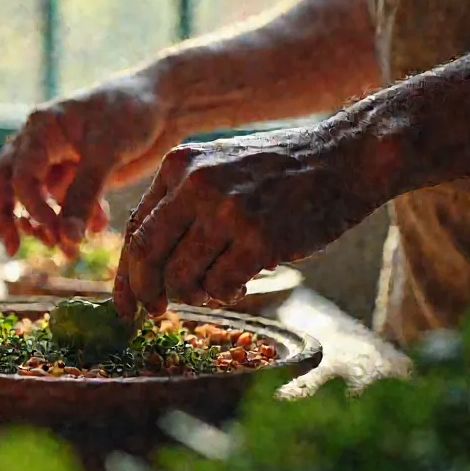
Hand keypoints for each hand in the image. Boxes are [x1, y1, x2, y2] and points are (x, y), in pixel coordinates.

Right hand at [0, 70, 184, 256]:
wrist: (165, 103)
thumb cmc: (132, 113)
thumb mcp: (107, 153)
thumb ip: (84, 196)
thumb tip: (65, 238)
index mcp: (40, 129)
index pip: (19, 175)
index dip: (32, 207)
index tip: (55, 232)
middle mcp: (41, 143)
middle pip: (8, 184)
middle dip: (9, 217)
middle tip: (15, 248)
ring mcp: (58, 160)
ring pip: (39, 199)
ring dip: (50, 226)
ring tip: (69, 251)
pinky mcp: (78, 174)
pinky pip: (66, 203)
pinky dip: (77, 219)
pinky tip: (99, 227)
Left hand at [112, 125, 384, 316]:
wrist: (345, 157)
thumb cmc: (280, 172)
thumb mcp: (218, 167)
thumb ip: (181, 203)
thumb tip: (145, 266)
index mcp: (178, 166)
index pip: (135, 229)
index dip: (126, 274)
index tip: (124, 304)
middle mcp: (195, 184)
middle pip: (146, 255)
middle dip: (145, 293)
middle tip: (155, 312)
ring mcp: (227, 210)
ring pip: (182, 277)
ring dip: (195, 294)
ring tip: (217, 286)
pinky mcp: (259, 238)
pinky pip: (220, 286)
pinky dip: (225, 294)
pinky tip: (242, 283)